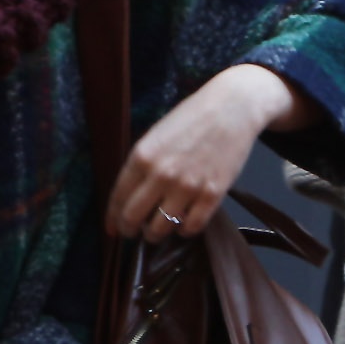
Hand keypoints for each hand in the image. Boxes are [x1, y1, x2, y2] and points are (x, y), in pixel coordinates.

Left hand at [104, 64, 311, 239]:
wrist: (232, 109)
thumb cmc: (193, 118)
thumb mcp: (156, 135)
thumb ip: (141, 164)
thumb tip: (130, 194)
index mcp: (142, 156)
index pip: (118, 197)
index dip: (112, 218)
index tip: (112, 229)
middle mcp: (161, 174)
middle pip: (133, 218)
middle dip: (129, 230)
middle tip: (132, 233)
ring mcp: (187, 186)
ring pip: (160, 229)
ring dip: (155, 235)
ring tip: (156, 232)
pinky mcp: (212, 194)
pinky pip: (191, 227)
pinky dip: (184, 232)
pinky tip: (183, 226)